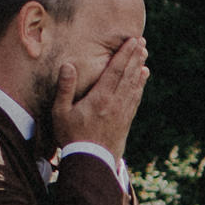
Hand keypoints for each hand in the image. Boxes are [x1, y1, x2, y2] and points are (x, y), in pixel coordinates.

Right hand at [50, 36, 147, 158]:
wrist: (91, 162)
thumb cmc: (72, 137)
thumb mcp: (61, 113)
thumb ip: (65, 88)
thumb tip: (68, 65)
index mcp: (100, 98)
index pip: (115, 70)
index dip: (124, 54)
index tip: (132, 41)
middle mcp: (115, 102)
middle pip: (128, 75)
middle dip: (135, 57)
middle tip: (141, 43)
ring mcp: (123, 112)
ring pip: (134, 85)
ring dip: (139, 69)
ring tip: (144, 56)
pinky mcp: (126, 121)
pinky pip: (135, 98)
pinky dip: (139, 85)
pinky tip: (142, 79)